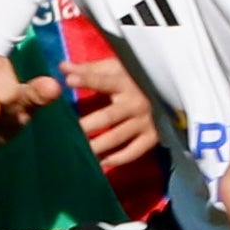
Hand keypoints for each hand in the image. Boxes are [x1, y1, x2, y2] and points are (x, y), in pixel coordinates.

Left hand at [62, 44, 157, 170]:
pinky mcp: (152, 137)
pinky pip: (134, 152)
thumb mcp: (114, 69)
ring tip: (79, 151)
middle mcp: (135, 102)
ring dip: (97, 145)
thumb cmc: (132, 78)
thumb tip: (63, 67)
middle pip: (107, 117)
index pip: (103, 81)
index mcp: (125, 82)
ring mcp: (144, 121)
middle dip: (87, 126)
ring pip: (117, 137)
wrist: (167, 91)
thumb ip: (88, 70)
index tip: (69, 81)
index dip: (86, 80)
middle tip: (67, 133)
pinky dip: (118, 159)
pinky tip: (101, 163)